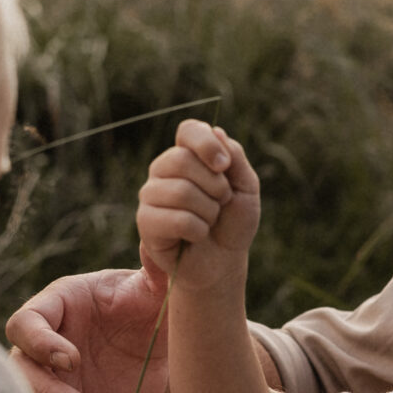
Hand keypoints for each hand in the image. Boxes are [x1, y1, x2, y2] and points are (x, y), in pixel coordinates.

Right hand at [6, 266, 174, 392]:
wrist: (161, 351)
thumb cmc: (155, 310)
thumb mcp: (159, 293)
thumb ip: (155, 273)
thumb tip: (159, 242)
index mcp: (61, 305)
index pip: (27, 321)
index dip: (42, 343)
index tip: (73, 361)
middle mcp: (46, 343)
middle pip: (19, 369)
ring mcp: (50, 379)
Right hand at [137, 121, 260, 286]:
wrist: (224, 261)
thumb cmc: (233, 222)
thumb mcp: (246, 187)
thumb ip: (235, 158)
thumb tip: (216, 132)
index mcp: (187, 155)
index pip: (188, 130)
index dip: (206, 144)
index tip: (224, 166)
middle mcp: (164, 170)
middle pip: (182, 160)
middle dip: (214, 186)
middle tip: (221, 202)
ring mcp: (151, 195)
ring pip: (181, 191)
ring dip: (208, 212)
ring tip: (209, 221)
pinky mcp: (146, 222)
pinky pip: (177, 219)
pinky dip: (198, 231)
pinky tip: (196, 237)